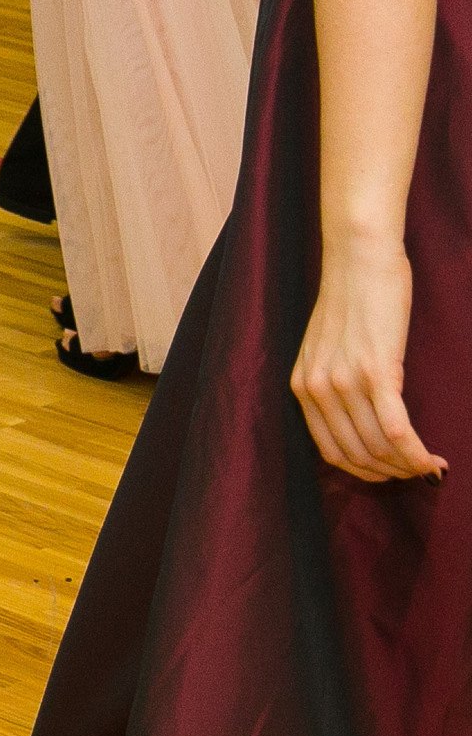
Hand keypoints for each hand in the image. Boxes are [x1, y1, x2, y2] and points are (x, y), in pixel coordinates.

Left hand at [293, 237, 448, 482]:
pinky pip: (396, 430)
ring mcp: (343, 382)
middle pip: (356, 456)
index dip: (366, 473)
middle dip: (391, 474)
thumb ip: (335, 384)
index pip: (331, 452)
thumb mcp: (329, 350)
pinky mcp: (375, 372)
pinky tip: (434, 460)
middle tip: (419, 473)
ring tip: (431, 466)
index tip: (392, 475)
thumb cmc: (352, 301)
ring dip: (408, 466)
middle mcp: (316, 389)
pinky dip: (416, 454)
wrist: (359, 260)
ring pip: (378, 448)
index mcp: (301, 387)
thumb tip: (364, 421)